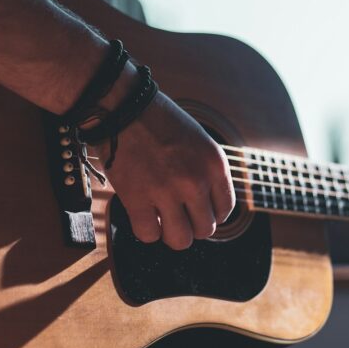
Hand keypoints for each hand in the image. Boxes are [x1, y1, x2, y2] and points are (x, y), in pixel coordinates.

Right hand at [96, 91, 235, 249]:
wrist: (123, 107)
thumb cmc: (158, 121)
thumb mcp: (197, 141)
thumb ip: (206, 172)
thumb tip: (206, 207)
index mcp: (214, 164)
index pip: (225, 209)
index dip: (210, 214)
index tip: (196, 210)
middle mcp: (195, 181)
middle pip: (205, 229)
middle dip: (191, 225)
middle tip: (177, 213)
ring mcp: (166, 192)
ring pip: (180, 240)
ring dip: (170, 233)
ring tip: (161, 219)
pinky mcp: (137, 199)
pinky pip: (148, 235)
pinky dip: (145, 229)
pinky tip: (142, 214)